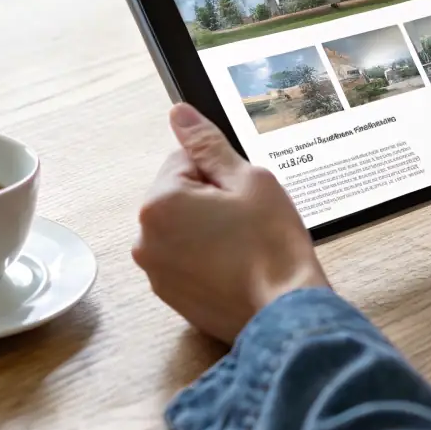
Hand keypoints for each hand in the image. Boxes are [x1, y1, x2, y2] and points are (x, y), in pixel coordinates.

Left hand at [134, 104, 329, 343]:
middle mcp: (146, 238)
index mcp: (160, 202)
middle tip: (248, 222)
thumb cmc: (272, 247)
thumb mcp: (248, 180)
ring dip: (209, 229)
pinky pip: (186, 259)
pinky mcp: (170, 296)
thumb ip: (207, 144)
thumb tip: (178, 114)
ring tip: (245, 247)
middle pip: (180, 194)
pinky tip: (237, 269)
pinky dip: (208, 259)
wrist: (284, 315)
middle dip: (212, 200)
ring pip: (184, 227)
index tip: (243, 196)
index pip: (186, 160)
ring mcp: (156, 271)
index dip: (222, 172)